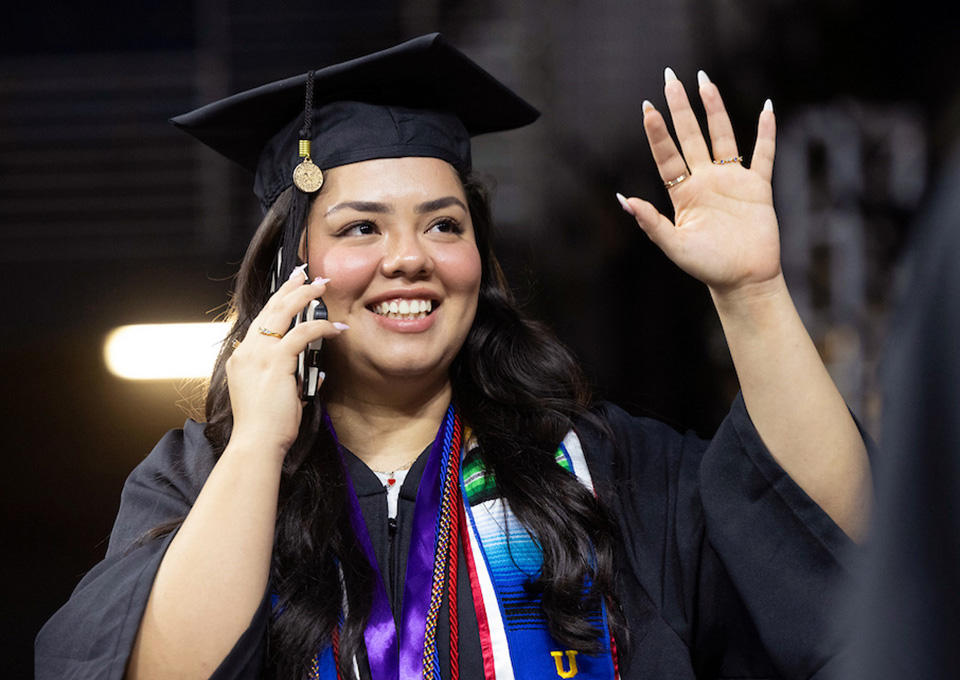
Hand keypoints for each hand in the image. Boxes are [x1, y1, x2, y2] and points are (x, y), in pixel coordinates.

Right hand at [225, 265, 344, 457]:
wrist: (256, 443)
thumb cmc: (265, 426)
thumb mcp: (276, 396)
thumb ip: (291, 379)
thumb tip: (314, 374)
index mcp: (242, 358)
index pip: (261, 320)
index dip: (277, 301)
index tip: (290, 287)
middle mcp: (247, 351)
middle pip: (270, 308)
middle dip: (291, 288)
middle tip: (307, 275)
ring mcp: (258, 354)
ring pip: (283, 312)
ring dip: (306, 296)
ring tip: (323, 287)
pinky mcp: (275, 361)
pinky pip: (302, 334)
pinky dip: (321, 327)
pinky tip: (336, 327)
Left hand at [619, 69, 780, 297]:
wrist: (743, 281)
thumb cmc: (707, 267)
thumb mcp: (674, 246)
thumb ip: (651, 223)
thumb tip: (623, 200)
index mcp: (684, 193)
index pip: (667, 155)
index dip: (657, 132)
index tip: (648, 108)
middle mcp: (705, 181)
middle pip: (691, 136)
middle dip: (681, 107)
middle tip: (671, 77)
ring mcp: (731, 182)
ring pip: (723, 136)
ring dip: (714, 109)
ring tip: (704, 81)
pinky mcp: (757, 188)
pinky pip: (763, 155)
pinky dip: (766, 133)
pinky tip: (766, 109)